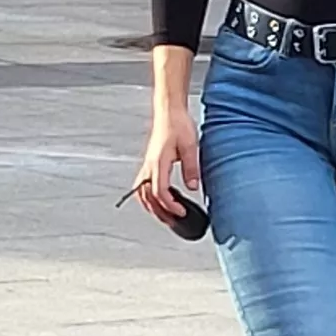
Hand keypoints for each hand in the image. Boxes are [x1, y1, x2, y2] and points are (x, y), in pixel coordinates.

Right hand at [133, 110, 200, 226]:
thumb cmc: (178, 126)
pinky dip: (148, 197)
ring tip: (166, 217)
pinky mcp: (149, 164)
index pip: (159, 191)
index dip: (170, 205)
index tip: (182, 213)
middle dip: (160, 212)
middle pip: (148, 197)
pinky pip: (143, 185)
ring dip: (152, 207)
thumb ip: (191, 168)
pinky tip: (159, 201)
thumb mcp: (190, 146)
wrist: (169, 112)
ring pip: (142, 193)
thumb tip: (194, 187)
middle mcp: (149, 166)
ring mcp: (147, 165)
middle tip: (174, 222)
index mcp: (158, 162)